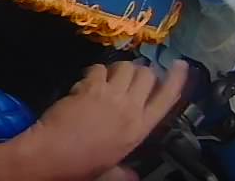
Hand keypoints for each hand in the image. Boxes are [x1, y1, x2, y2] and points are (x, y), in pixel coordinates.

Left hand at [0, 60, 188, 180]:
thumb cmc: (81, 165)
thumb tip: (134, 176)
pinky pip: (98, 68)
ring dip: (118, 69)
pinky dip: (94, 72)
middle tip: (129, 77)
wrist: (53, 154)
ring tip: (107, 79)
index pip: (167, 99)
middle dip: (140, 71)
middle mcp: (130, 109)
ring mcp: (111, 96)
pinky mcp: (90, 87)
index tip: (180, 64)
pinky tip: (86, 84)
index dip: (176, 79)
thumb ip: (124, 171)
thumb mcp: (110, 169)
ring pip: (125, 67)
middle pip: (147, 76)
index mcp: (140, 130)